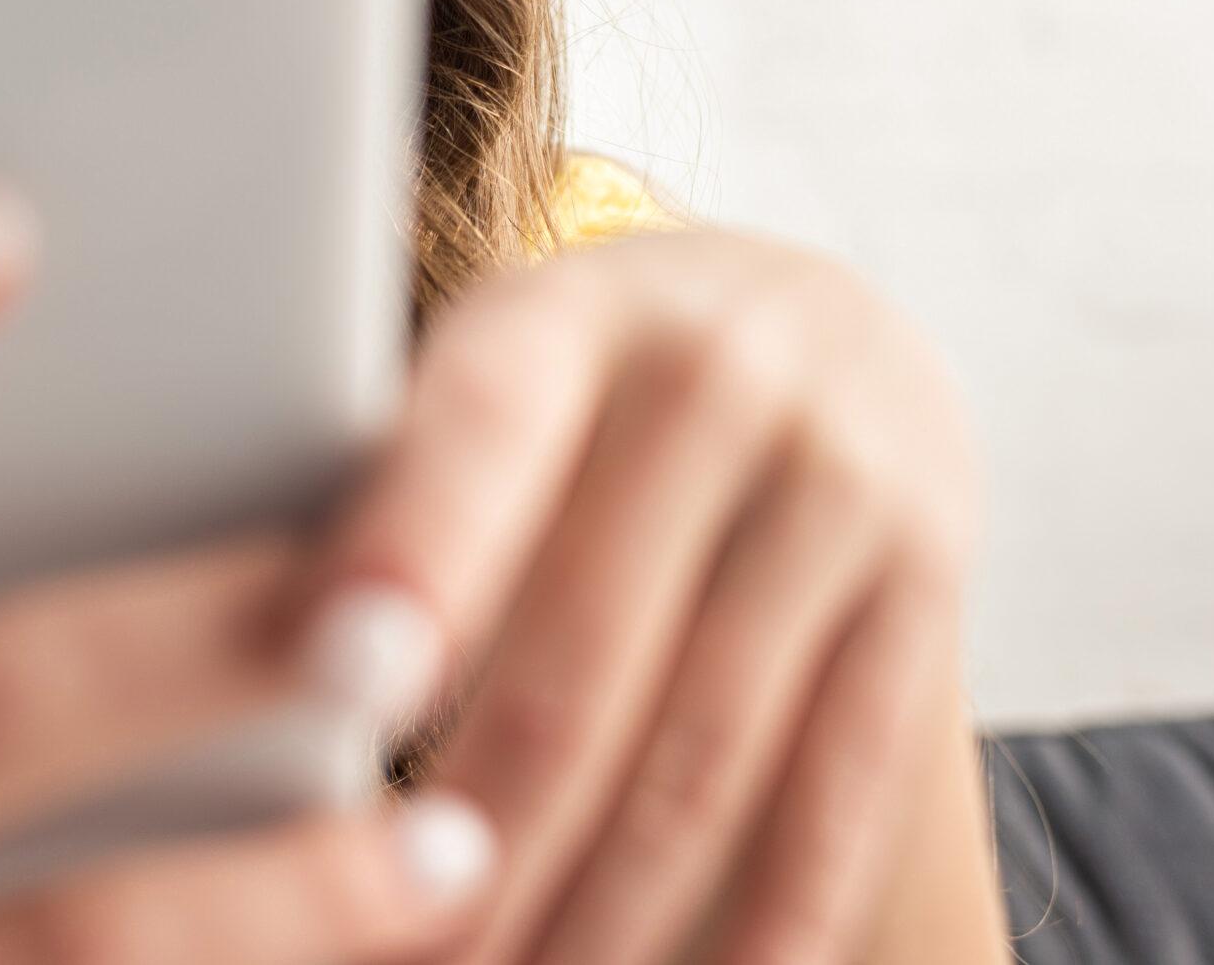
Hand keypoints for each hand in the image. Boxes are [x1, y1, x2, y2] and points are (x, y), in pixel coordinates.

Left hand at [294, 224, 986, 964]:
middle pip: (582, 653)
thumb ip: (398, 495)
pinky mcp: (933, 579)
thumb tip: (281, 670)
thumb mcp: (492, 370)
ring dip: (598, 912)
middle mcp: (717, 380)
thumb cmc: (583, 379)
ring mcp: (841, 484)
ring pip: (703, 753)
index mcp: (566, 317)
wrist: (816, 314)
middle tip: (401, 954)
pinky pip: (845, 786)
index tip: (338, 678)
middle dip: (477, 840)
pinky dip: (769, 918)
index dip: (412, 555)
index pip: (481, 431)